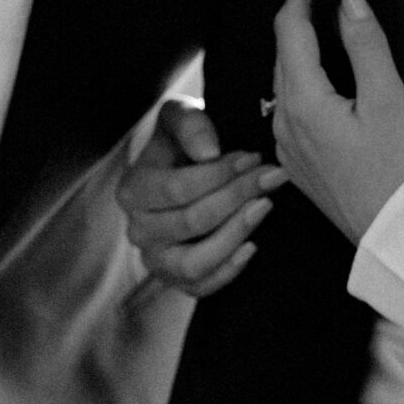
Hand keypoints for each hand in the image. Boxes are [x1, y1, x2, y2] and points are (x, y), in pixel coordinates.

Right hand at [119, 97, 285, 297]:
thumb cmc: (183, 141)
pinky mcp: (176, 280)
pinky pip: (202, 287)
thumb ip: (191, 124)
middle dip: (236, 197)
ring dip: (235, 234)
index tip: (253, 157)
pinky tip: (253, 246)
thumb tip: (210, 154)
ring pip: (193, 262)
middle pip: (190, 222)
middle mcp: (137, 230)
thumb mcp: (180, 117)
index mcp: (132, 190)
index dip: (219, 174)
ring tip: (265, 206)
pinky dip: (229, 270)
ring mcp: (155, 259)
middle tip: (271, 176)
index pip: (176, 189)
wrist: (184, 168)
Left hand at [270, 0, 403, 242]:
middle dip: (297, 14)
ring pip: (284, 80)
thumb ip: (364, 43)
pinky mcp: (295, 162)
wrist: (397, 234)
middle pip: (282, 52)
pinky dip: (304, 80)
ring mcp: (284, 145)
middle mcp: (281, 121)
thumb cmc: (399, 169)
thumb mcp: (388, 100)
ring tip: (323, 20)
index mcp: (301, 100)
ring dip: (299, 48)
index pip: (288, 28)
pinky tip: (326, 75)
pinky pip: (290, 108)